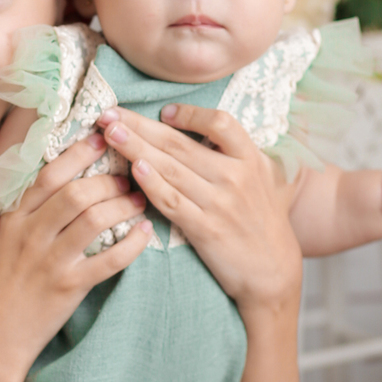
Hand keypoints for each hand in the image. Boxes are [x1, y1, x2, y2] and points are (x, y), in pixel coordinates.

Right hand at [0, 132, 153, 370]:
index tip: (101, 138)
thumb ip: (31, 210)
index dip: (78, 152)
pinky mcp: (67, 287)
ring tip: (138, 202)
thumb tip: (67, 179)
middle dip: (110, 180)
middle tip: (128, 178)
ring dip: (124, 205)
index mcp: (14, 217)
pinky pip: (109, 259)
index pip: (49, 174)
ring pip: (95, 219)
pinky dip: (133, 243)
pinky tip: (144, 233)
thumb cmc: (2, 283)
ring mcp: (49, 261)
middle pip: (77, 192)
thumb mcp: (6, 238)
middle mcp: (30, 234)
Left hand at [96, 103, 302, 313]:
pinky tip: (133, 169)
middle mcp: (236, 177)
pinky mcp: (206, 230)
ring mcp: (220, 203)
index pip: (220, 123)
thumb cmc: (262, 218)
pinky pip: (172, 202)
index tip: (164, 111)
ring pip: (170, 169)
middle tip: (110, 114)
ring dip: (135, 148)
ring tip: (110, 134)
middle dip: (140, 126)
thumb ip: (239, 151)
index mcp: (250, 158)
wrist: (272, 270)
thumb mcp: (265, 177)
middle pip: (180, 144)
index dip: (190, 114)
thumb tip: (202, 126)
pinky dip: (151, 184)